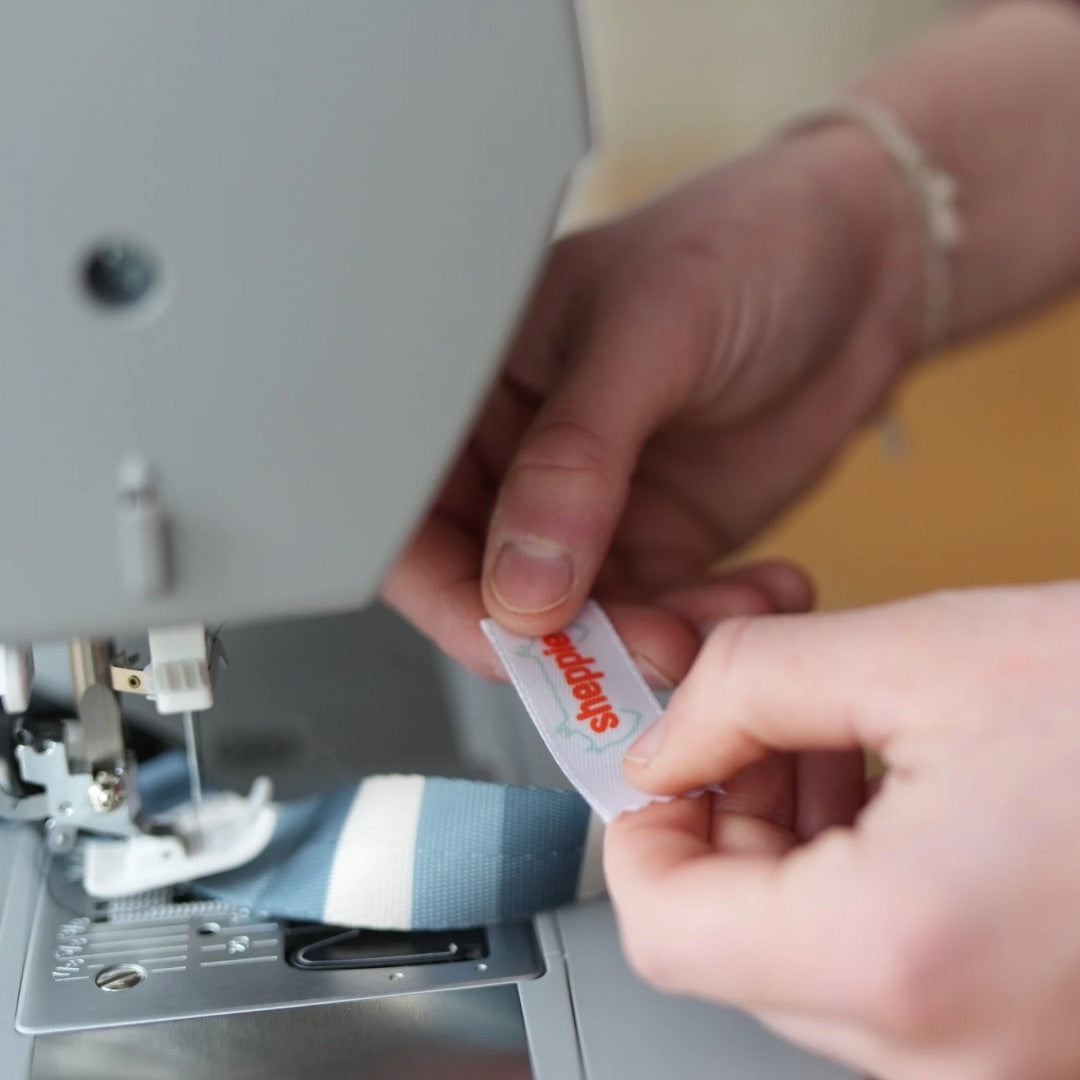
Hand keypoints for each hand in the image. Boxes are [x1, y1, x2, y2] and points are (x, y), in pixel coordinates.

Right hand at [382, 123, 919, 679]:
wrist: (865, 267)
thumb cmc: (742, 246)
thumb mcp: (647, 331)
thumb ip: (576, 456)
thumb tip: (523, 581)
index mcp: (475, 385)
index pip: (415, 510)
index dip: (445, 587)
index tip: (513, 631)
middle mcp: (518, 457)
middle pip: (489, 587)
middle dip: (559, 637)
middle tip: (632, 642)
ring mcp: (589, 509)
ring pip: (578, 621)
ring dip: (641, 642)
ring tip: (705, 623)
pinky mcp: (659, 543)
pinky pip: (656, 618)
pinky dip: (700, 628)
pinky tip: (753, 592)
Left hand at [606, 583, 1079, 1079]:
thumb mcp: (921, 654)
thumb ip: (748, 685)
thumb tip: (662, 736)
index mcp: (898, 957)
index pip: (664, 932)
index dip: (641, 830)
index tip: (658, 756)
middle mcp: (946, 1052)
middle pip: (732, 941)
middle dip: (720, 816)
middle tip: (746, 720)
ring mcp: (998, 1065)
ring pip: (805, 954)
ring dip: (785, 842)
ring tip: (831, 738)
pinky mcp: (1033, 1042)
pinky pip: (886, 968)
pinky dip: (855, 876)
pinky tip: (892, 785)